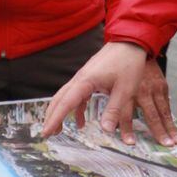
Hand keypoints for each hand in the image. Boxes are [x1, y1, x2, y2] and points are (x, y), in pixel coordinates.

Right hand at [42, 42, 176, 146]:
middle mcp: (80, 79)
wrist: (130, 42)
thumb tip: (106, 131)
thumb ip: (114, 111)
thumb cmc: (128, 64)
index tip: (46, 132)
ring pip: (65, 97)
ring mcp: (83, 78)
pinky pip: (76, 95)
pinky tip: (81, 121)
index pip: (66, 103)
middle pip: (59, 99)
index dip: (55, 119)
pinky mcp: (89, 78)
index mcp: (85, 81)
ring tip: (58, 130)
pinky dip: (75, 109)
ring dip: (60, 113)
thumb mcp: (125, 90)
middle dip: (51, 117)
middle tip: (46, 134)